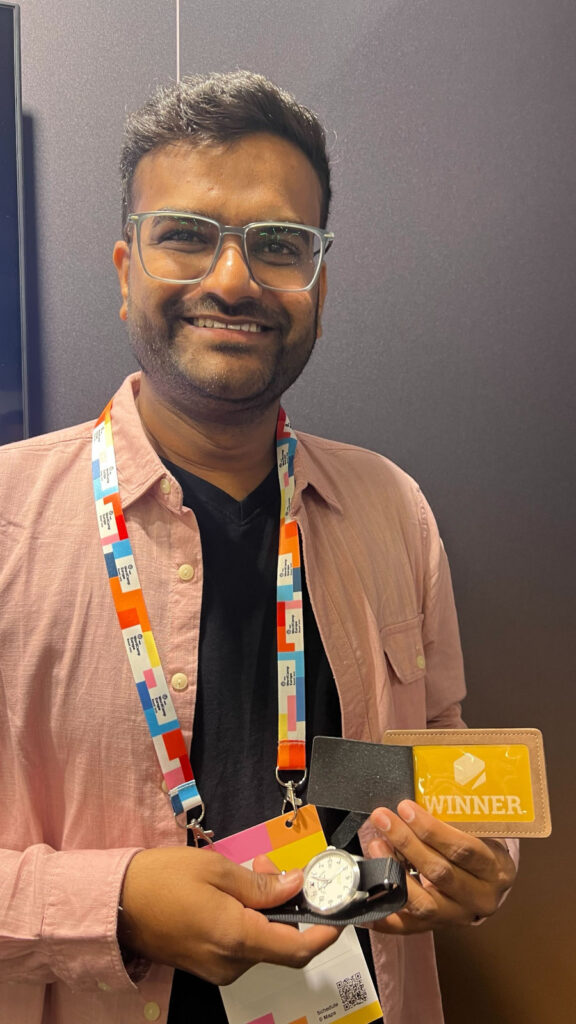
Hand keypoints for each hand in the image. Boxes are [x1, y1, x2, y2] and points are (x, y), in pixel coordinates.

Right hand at [118, 846, 339, 983]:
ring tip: (249, 872)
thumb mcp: (216, 869)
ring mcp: (217, 968)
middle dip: (289, 905)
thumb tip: (296, 886)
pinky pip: (242, 945)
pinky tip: (235, 893)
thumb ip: (261, 885)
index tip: (340, 911)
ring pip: (262, 942)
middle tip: (271, 867)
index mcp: (237, 938)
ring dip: (267, 910)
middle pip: (281, 943)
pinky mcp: (207, 964)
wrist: (115, 902)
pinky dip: (249, 920)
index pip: (298, 949)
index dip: (325, 933)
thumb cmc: (162, 879)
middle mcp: (231, 963)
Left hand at [365, 800, 516, 933]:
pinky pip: (408, 927)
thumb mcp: (478, 833)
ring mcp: (458, 917)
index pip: (462, 849)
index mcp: (495, 870)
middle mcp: (480, 898)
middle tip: (383, 819)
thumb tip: (410, 806)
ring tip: (376, 847)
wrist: (489, 883)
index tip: (405, 808)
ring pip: (423, 903)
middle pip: (439, 873)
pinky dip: (384, 915)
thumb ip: (451, 822)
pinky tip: (367, 899)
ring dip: (394, 873)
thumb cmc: (479, 849)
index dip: (431, 829)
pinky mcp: (438, 928)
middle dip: (407, 843)